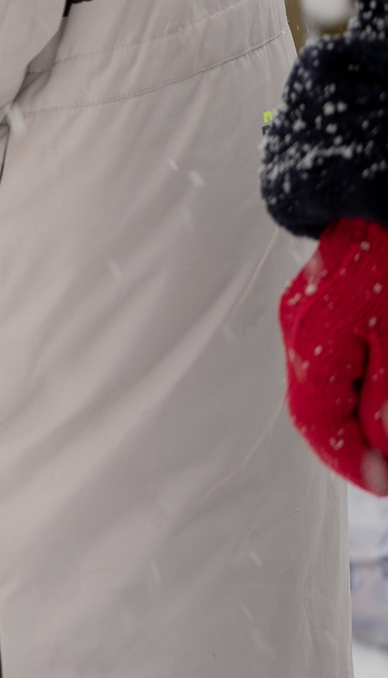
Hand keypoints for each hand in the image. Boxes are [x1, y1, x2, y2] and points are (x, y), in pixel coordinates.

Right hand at [278, 220, 387, 493]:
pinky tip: (374, 387)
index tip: (381, 485)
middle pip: (317, 404)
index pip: (317, 422)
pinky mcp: (324, 299)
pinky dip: (353, 381)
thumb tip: (379, 447)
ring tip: (381, 432)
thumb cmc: (387, 255)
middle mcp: (299, 330)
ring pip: (325, 380)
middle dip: (351, 441)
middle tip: (383, 465)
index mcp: (312, 344)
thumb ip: (384, 395)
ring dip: (353, 412)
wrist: (375, 191)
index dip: (349, 461)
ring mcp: (307, 311)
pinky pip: (332, 354)